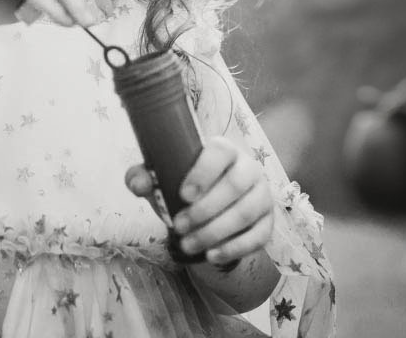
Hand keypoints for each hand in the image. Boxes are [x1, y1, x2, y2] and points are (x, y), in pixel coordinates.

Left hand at [125, 135, 273, 266]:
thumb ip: (145, 177)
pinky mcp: (267, 222)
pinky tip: (211, 255)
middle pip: (235, 185)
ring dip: (214, 232)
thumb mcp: (164, 179)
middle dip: (204, 210)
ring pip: (246, 213)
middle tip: (178, 226)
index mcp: (224, 150)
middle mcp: (248, 168)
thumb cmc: (186, 186)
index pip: (221, 152)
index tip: (183, 195)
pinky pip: (258, 236)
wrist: (211, 206)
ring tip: (188, 244)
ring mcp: (262, 195)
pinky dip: (234, 248)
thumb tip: (138, 184)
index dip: (204, 172)